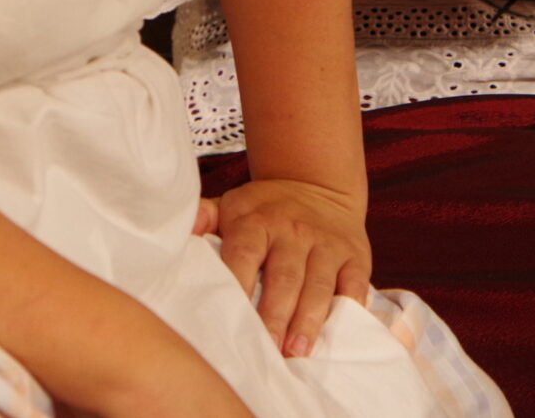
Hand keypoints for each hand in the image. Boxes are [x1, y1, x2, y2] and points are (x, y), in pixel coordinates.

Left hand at [196, 179, 369, 358]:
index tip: (231, 321)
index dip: (238, 287)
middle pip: (284, 277)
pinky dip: (349, 307)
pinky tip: (337, 332)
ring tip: (297, 351)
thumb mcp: (232, 206)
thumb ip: (205, 218)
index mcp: (257, 222)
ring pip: (319, 284)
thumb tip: (179, 228)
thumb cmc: (264, 210)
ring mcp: (326, 243)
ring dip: (308, 320)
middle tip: (268, 350)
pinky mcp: (355, 254)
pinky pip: (355, 283)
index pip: (244, 255)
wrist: (317, 184)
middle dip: (276, 316)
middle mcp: (293, 231)